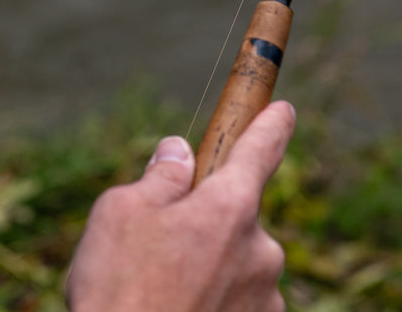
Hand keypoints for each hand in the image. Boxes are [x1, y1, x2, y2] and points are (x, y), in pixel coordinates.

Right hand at [66, 101, 294, 311]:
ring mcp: (264, 301)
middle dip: (208, 220)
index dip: (271, 123)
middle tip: (159, 244)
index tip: (283, 109)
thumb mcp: (121, 210)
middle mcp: (261, 250)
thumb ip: (160, 176)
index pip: (261, 148)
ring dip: (210, 266)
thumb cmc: (118, 287)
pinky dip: (214, 302)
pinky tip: (177, 310)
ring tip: (159, 290)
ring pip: (238, 264)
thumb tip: (180, 154)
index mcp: (230, 206)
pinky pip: (239, 303)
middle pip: (238, 215)